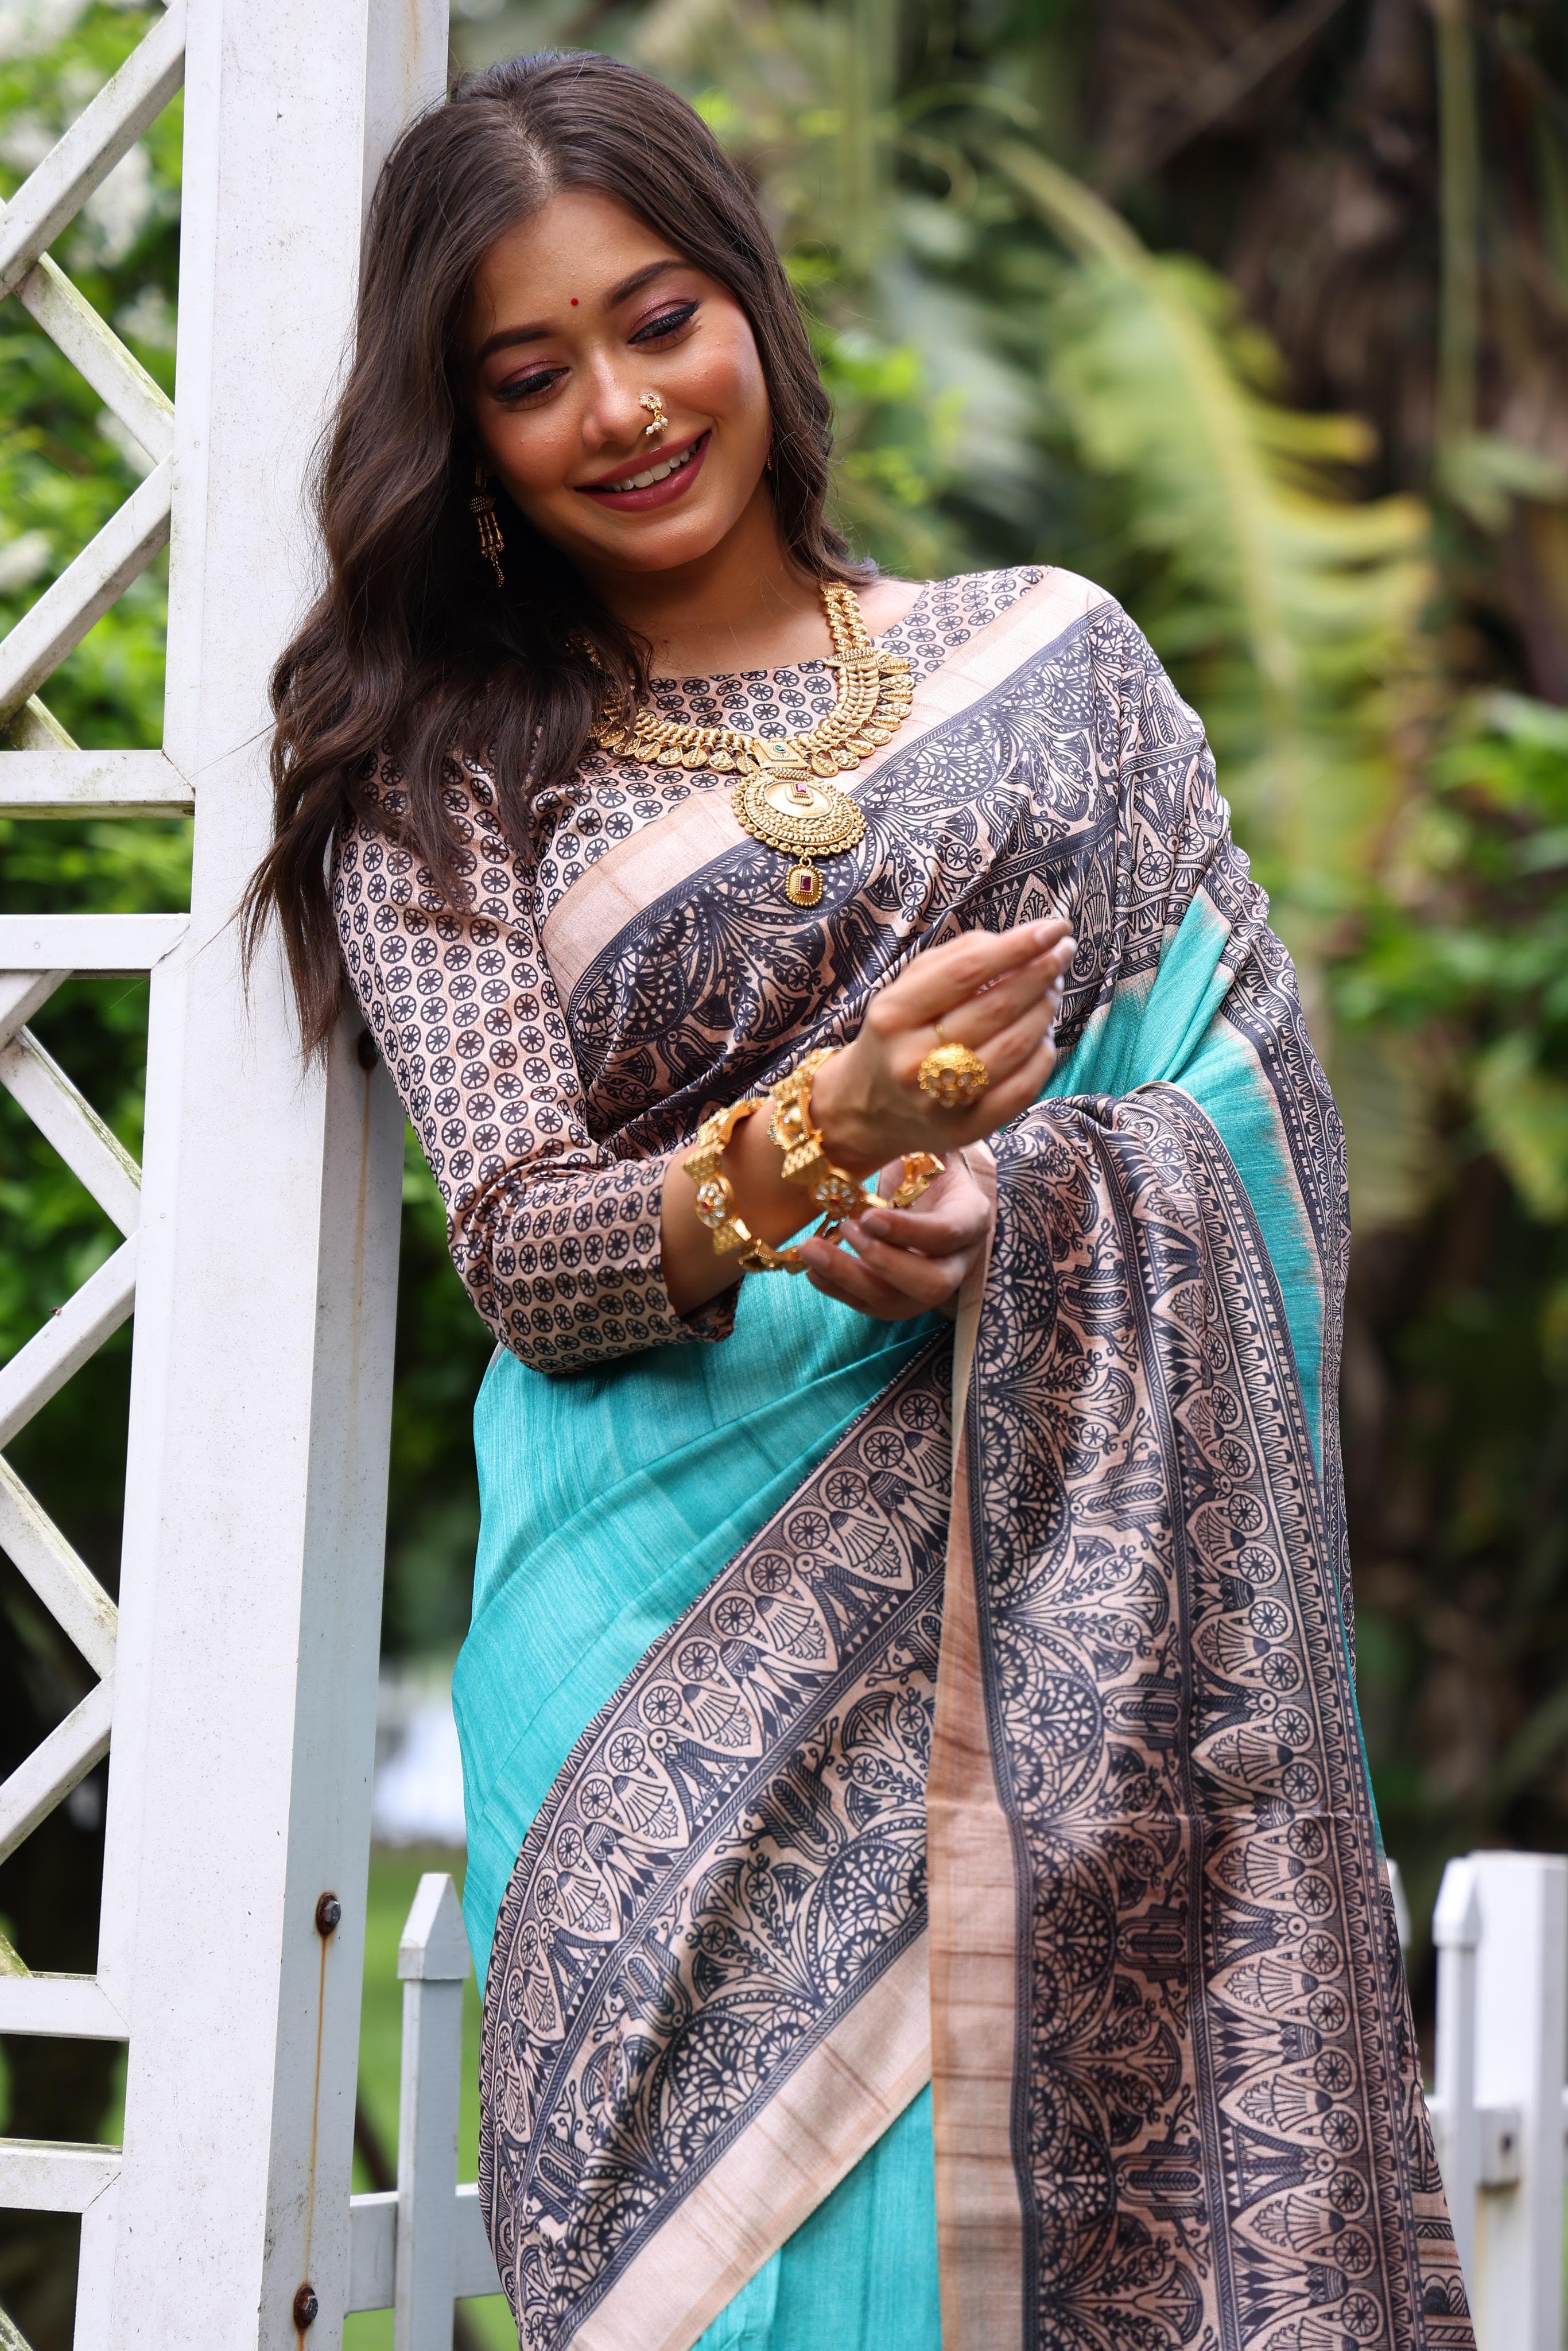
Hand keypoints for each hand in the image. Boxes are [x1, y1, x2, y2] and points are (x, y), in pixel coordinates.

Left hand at [796, 1151, 990, 1320]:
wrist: (928, 1193)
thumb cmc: (926, 1167)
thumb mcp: (930, 1150)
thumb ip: (919, 1141)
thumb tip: (897, 1110)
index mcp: (972, 1217)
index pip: (948, 1234)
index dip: (908, 1232)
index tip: (867, 1217)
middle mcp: (959, 1261)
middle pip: (931, 1283)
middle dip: (882, 1262)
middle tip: (846, 1229)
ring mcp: (929, 1287)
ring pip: (896, 1303)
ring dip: (848, 1278)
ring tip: (810, 1248)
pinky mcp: (901, 1301)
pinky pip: (870, 1307)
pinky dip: (837, 1289)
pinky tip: (811, 1269)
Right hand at [810, 918, 1073, 1174]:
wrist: (866, 1110)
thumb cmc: (897, 1035)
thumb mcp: (906, 988)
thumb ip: (956, 958)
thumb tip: (1017, 942)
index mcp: (894, 1015)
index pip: (965, 971)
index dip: (1017, 946)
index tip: (1055, 927)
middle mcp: (913, 1060)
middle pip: (995, 1009)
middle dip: (1041, 975)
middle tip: (1063, 953)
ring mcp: (940, 1100)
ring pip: (1015, 1047)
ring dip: (1046, 1012)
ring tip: (1051, 991)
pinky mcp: (966, 1129)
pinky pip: (1022, 1088)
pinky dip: (1043, 1055)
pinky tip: (1043, 1036)